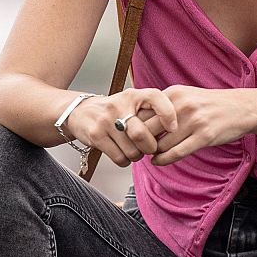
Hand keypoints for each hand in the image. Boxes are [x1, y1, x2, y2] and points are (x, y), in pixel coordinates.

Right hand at [65, 87, 179, 167]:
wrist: (80, 112)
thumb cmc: (115, 110)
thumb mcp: (132, 102)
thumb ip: (152, 110)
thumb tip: (177, 129)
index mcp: (133, 95)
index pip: (156, 98)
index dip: (168, 114)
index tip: (173, 127)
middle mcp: (119, 105)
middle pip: (142, 135)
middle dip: (150, 147)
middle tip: (150, 148)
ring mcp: (105, 121)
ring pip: (132, 150)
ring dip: (137, 156)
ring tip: (134, 150)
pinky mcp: (96, 135)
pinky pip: (119, 157)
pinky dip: (125, 161)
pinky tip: (123, 153)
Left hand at [140, 86, 256, 165]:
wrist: (242, 108)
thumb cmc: (210, 104)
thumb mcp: (185, 95)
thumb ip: (164, 106)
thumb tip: (136, 120)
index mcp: (174, 93)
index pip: (142, 112)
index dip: (133, 127)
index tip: (131, 135)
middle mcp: (182, 105)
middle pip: (147, 129)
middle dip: (141, 142)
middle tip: (138, 149)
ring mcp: (194, 121)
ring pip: (161, 144)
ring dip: (152, 153)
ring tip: (150, 155)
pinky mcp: (204, 136)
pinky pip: (176, 153)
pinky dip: (163, 160)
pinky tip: (158, 161)